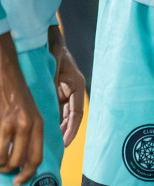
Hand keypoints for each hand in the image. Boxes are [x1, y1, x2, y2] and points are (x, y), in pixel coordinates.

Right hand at [0, 34, 42, 185]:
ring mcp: (11, 124)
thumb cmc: (17, 94)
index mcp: (39, 124)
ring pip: (3, 158)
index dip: (27, 173)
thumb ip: (32, 132)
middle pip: (18, 162)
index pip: (36, 157)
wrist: (6, 74)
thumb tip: (26, 155)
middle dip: (8, 170)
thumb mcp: (31, 112)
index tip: (19, 182)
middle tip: (2, 169)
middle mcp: (27, 126)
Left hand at [46, 26, 84, 145]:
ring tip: (51, 142)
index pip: (77, 112)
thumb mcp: (52, 69)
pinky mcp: (57, 89)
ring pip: (63, 113)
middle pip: (71, 116)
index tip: (64, 143)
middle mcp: (72, 89)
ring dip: (59, 126)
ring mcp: (65, 90)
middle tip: (56, 148)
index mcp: (76, 85)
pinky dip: (53, 118)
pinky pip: (56, 108)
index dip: (71, 129)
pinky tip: (45, 128)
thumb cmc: (52, 51)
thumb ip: (52, 88)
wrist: (48, 38)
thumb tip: (48, 111)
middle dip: (65, 131)